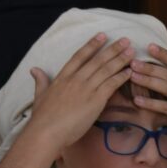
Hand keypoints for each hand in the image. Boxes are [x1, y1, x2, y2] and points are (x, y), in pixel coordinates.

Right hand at [27, 33, 134, 150]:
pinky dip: (121, 77)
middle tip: (125, 40)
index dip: (92, 45)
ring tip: (131, 51)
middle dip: (113, 49)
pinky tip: (129, 72)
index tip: (102, 36)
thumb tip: (34, 69)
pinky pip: (111, 85)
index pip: (80, 56)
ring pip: (106, 70)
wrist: (47, 131)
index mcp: (63, 77)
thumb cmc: (42, 118)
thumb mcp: (39, 95)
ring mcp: (86, 88)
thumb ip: (40, 81)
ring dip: (120, 60)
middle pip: (97, 60)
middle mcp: (76, 79)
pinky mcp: (95, 100)